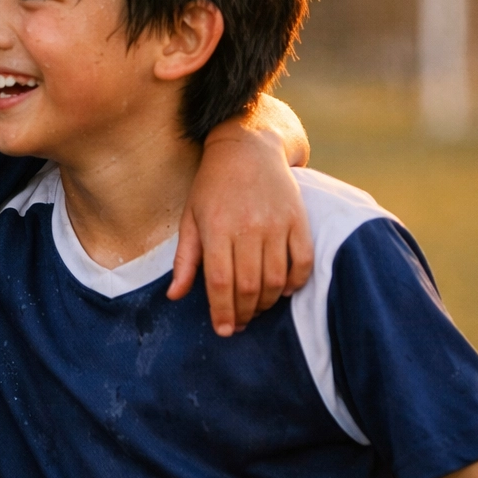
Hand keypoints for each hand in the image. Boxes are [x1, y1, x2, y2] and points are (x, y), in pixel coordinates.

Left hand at [168, 127, 313, 335]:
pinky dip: (295, 282)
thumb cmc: (212, 186)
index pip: (220, 282)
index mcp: (216, 228)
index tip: (224, 330)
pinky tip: (283, 290)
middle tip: (239, 324)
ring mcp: (276, 223)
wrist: (247, 147)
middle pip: (249, 286)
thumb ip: (185, 259)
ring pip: (276, 278)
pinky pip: (302, 260)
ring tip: (256, 309)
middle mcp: (247, 227)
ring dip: (267, 302)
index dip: (223, 311)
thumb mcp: (190, 218)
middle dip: (244, 312)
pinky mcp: (298, 219)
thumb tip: (174, 296)